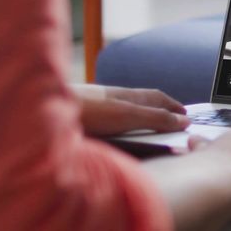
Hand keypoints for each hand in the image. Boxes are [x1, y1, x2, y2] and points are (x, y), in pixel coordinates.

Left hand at [72, 84, 188, 136]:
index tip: (186, 115)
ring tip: (148, 128)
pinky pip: (110, 122)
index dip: (173, 106)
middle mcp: (115, 100)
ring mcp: (99, 109)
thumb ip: (155, 118)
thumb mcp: (128, 115)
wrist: (44, 111)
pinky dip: (121, 126)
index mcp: (129, 96)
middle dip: (159, 110)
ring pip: (125, 111)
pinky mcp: (85, 121)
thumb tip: (184, 121)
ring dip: (139, 117)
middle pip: (143, 103)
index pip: (158, 98)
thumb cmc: (87, 110)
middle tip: (172, 121)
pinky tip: (116, 134)